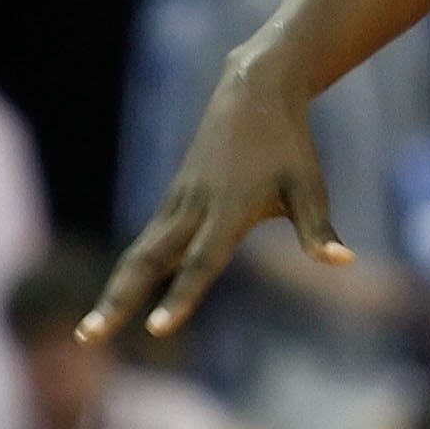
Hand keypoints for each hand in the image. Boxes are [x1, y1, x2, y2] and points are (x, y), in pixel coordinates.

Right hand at [82, 43, 352, 344]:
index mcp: (227, 209)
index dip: (181, 298)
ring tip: (92, 330)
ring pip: (140, 253)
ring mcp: (178, 201)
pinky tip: (118, 297)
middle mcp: (194, 207)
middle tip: (87, 338)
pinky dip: (131, 270)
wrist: (253, 90)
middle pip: (148, 262)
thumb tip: (343, 260)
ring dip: (115, 290)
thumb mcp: (309, 186)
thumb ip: (318, 229)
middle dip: (118, 301)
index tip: (157, 330)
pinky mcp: (174, 197)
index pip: (202, 263)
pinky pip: (148, 240)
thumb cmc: (288, 143)